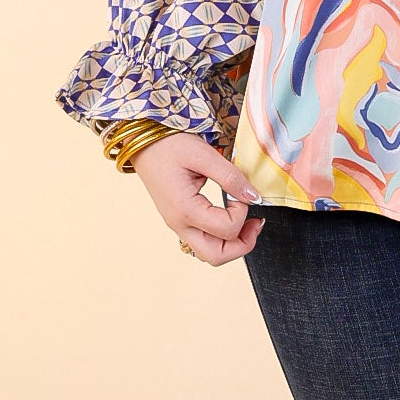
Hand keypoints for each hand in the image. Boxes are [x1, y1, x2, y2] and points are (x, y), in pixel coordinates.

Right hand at [131, 133, 265, 265]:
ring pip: (210, 253)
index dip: (242, 212)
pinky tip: (229, 218)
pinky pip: (203, 241)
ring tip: (245, 223)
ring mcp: (177, 225)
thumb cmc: (168, 146)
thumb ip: (230, 177)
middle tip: (255, 224)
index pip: (226, 229)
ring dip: (232, 244)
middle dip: (242, 245)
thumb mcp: (203, 155)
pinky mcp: (180, 220)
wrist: (143, 143)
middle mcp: (179, 224)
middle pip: (216, 256)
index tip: (241, 192)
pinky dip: (221, 237)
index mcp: (185, 209)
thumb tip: (254, 197)